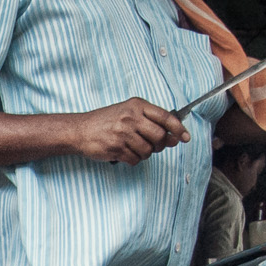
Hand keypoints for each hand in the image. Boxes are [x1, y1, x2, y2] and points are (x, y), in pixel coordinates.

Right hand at [72, 98, 188, 164]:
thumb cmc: (105, 121)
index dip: (179, 129)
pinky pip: (135, 159)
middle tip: (154, 146)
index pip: (166, 117)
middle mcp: (131, 118)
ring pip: (148, 151)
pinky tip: (125, 153)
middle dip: (160, 145)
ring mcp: (123, 133)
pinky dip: (133, 160)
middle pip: (160, 136)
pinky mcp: (116, 148)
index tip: (186, 137)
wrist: (79, 130)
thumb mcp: (128, 112)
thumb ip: (150, 122)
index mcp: (137, 106)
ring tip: (134, 148)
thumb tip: (174, 137)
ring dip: (144, 154)